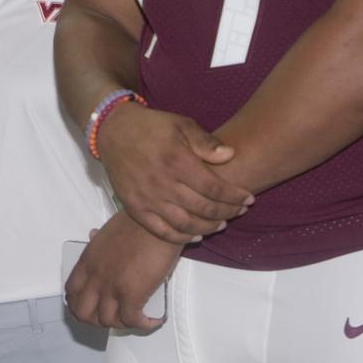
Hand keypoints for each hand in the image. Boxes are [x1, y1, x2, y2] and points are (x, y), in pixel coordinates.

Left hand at [65, 212, 179, 330]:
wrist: (155, 221)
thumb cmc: (136, 222)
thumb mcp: (106, 229)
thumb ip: (97, 239)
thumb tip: (93, 235)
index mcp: (87, 261)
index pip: (71, 291)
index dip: (77, 304)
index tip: (90, 307)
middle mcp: (95, 277)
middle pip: (83, 313)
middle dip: (96, 321)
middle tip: (111, 319)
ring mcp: (112, 287)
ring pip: (107, 321)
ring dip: (121, 324)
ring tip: (134, 319)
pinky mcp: (132, 294)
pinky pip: (132, 320)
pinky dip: (142, 324)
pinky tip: (152, 320)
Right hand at [98, 102, 252, 243]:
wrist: (113, 131)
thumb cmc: (151, 126)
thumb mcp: (181, 124)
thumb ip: (206, 142)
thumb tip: (230, 155)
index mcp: (177, 160)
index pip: (214, 188)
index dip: (234, 196)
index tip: (248, 199)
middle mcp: (162, 183)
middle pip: (204, 208)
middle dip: (228, 212)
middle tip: (240, 211)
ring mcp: (147, 198)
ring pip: (185, 224)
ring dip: (208, 228)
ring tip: (222, 224)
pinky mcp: (134, 207)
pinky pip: (161, 231)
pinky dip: (181, 238)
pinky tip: (196, 236)